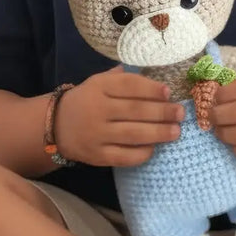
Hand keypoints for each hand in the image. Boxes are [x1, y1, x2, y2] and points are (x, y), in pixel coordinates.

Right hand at [54, 68, 182, 167]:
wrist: (55, 126)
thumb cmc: (86, 101)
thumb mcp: (98, 82)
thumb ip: (122, 78)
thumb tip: (155, 80)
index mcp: (98, 87)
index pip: (129, 85)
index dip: (151, 88)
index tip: (169, 92)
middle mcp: (97, 109)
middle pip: (135, 111)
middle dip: (162, 112)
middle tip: (180, 113)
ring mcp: (96, 134)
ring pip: (133, 134)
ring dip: (158, 133)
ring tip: (176, 131)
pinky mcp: (97, 156)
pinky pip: (124, 156)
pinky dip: (142, 153)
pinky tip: (154, 148)